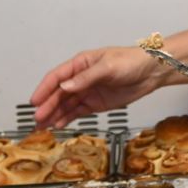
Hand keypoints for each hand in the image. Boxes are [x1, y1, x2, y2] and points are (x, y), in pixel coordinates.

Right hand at [30, 46, 165, 127]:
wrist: (152, 72)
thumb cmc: (132, 61)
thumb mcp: (108, 66)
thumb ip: (86, 78)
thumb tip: (66, 87)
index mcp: (81, 64)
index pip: (57, 77)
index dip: (44, 89)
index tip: (35, 101)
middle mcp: (81, 78)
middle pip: (59, 93)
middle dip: (47, 106)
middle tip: (37, 118)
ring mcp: (88, 91)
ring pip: (66, 104)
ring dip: (54, 114)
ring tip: (42, 126)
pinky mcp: (96, 103)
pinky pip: (77, 112)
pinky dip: (67, 118)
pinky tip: (58, 124)